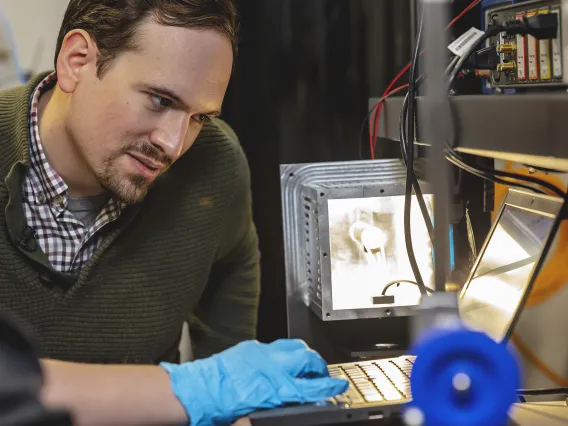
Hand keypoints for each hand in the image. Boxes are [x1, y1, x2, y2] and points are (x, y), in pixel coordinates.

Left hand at [160, 339, 347, 425]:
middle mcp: (273, 367)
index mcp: (278, 388)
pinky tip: (276, 364)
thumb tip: (297, 398)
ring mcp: (262, 353)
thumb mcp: (259, 411)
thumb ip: (282, 403)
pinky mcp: (251, 347)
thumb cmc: (224, 407)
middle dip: (317, 366)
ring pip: (293, 347)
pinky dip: (281, 354)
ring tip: (301, 367)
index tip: (339, 386)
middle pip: (308, 358)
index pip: (313, 386)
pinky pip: (274, 346)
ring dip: (301, 356)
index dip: (329, 386)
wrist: (199, 391)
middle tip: (320, 376)